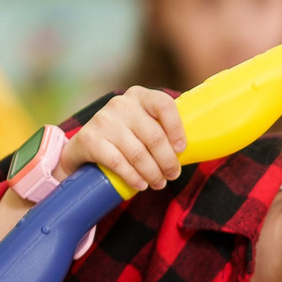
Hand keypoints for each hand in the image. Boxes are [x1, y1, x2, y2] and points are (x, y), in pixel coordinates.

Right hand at [62, 85, 186, 193]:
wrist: (85, 147)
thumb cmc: (126, 137)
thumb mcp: (144, 125)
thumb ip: (163, 129)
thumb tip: (196, 148)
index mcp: (139, 96)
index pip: (164, 105)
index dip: (177, 129)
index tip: (182, 150)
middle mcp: (120, 104)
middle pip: (154, 136)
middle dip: (168, 161)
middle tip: (173, 175)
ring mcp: (103, 120)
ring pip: (138, 153)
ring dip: (153, 173)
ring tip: (159, 183)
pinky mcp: (89, 139)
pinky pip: (118, 163)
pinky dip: (133, 177)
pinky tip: (141, 185)